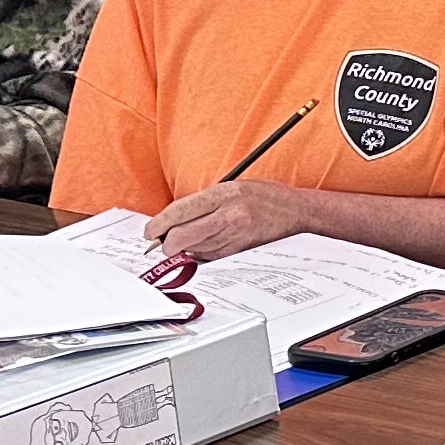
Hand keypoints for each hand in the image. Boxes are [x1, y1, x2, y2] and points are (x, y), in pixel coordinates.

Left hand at [146, 181, 313, 266]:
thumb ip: (201, 203)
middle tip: (162, 242)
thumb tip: (171, 220)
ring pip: (191, 250)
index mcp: (222, 195)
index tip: (150, 231)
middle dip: (166, 243)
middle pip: (180, 238)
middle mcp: (227, 217)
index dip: (157, 225)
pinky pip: (207, 256)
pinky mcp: (236, 252)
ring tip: (192, 237)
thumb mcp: (230, 187)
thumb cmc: (263, 196)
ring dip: (184, 248)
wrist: (294, 210)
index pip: (178, 213)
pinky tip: (208, 242)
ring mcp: (232, 237)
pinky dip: (200, 252)